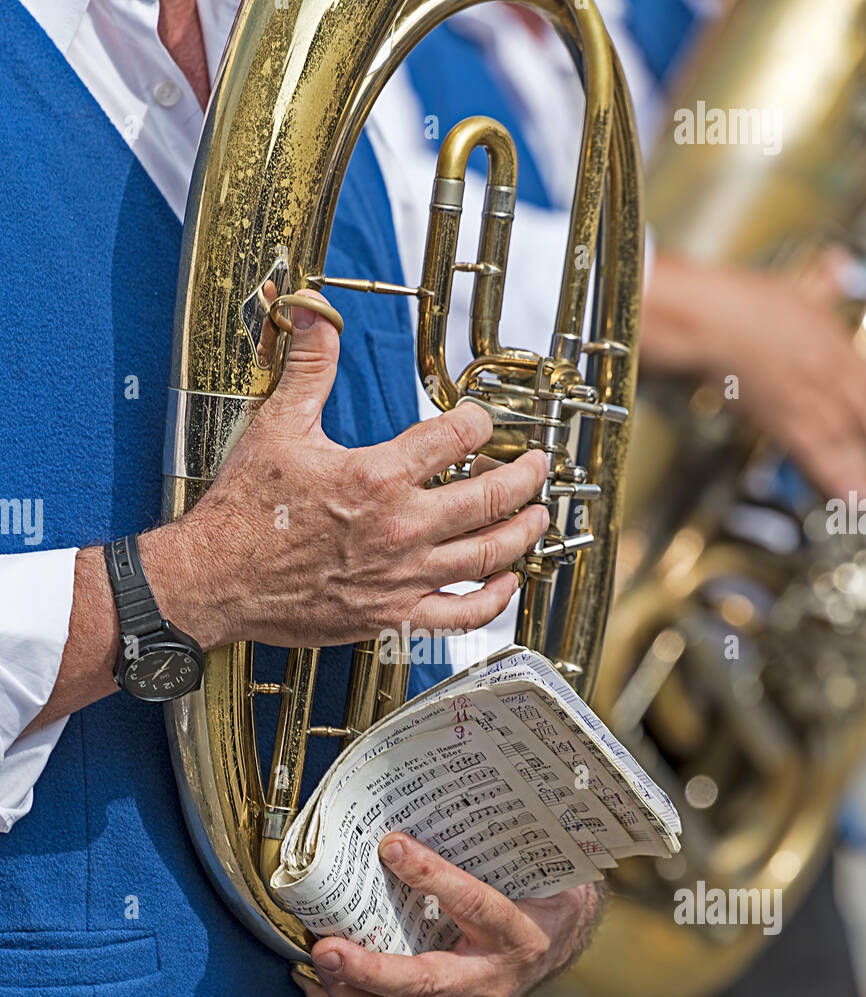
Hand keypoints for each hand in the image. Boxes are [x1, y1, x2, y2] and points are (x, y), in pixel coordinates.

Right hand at [142, 292, 548, 649]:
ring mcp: (401, 577)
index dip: (481, 421)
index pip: (457, 436)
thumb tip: (312, 315)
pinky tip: (507, 583)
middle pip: (490, 498)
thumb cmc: (242, 512)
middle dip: (525, 478)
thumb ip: (309, 369)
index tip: (484, 420)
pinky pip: (459, 616)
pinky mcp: (391, 617)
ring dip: (523, 533)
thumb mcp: (276, 427)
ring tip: (539, 517)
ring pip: (487, 555)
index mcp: (378, 475)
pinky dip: (493, 601)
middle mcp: (400, 527)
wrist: (213, 580)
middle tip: (539, 467)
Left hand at [293, 832, 601, 996]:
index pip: (476, 905)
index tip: (392, 846)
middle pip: (428, 982)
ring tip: (320, 966)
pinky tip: (318, 985)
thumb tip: (448, 797)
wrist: (559, 942)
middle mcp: (492, 977)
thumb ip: (495, 845)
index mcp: (518, 932)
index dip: (434, 876)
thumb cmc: (537, 897)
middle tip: (327, 947)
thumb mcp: (531, 869)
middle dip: (370, 969)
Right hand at [641, 250, 865, 498]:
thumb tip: (837, 266)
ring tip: (865, 497)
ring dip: (859, 469)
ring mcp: (810, 400)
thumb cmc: (743, 303)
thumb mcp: (794, 287)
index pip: (865, 385)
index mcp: (835, 344)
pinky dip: (834, 480)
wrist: (710, 324)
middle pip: (863, 417)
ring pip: (848, 442)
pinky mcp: (784, 421)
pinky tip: (849, 499)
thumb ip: (823, 284)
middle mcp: (831, 375)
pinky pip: (817, 457)